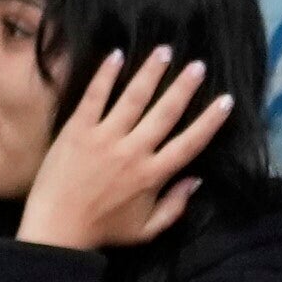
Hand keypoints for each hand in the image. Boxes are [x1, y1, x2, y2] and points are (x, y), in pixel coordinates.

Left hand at [14, 44, 236, 256]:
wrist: (56, 230)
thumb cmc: (103, 230)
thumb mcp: (146, 230)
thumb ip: (175, 206)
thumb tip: (196, 179)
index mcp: (153, 175)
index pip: (190, 143)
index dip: (210, 121)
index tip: (226, 100)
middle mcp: (133, 151)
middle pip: (165, 112)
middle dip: (184, 87)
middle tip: (198, 65)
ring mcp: (105, 137)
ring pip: (133, 98)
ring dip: (150, 72)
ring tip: (164, 51)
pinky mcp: (78, 130)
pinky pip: (94, 97)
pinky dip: (105, 75)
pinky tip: (116, 55)